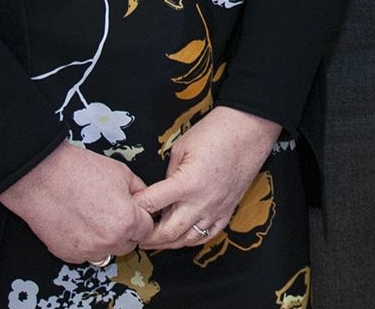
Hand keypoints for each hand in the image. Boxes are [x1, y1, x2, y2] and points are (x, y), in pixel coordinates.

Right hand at [0, 140, 153, 264]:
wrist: (42, 177)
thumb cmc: (78, 172)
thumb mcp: (122, 173)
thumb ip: (139, 190)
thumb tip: (145, 199)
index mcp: (127, 221)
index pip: (146, 230)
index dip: (140, 218)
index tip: (133, 212)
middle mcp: (109, 241)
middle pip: (128, 244)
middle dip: (124, 230)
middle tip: (111, 212)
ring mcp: (87, 251)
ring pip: (106, 252)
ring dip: (105, 240)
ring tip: (92, 217)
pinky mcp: (67, 255)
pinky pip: (85, 254)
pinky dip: (84, 243)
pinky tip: (77, 223)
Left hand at [132, 106, 280, 249]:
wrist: (249, 130)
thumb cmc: (215, 132)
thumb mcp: (181, 147)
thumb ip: (168, 175)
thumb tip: (162, 192)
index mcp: (186, 183)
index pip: (151, 205)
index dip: (134, 208)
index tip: (124, 208)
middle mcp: (201, 202)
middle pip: (167, 233)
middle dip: (147, 237)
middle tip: (135, 234)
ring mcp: (216, 209)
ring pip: (187, 239)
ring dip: (168, 243)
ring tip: (154, 240)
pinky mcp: (228, 211)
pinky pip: (207, 235)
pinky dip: (192, 240)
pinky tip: (182, 237)